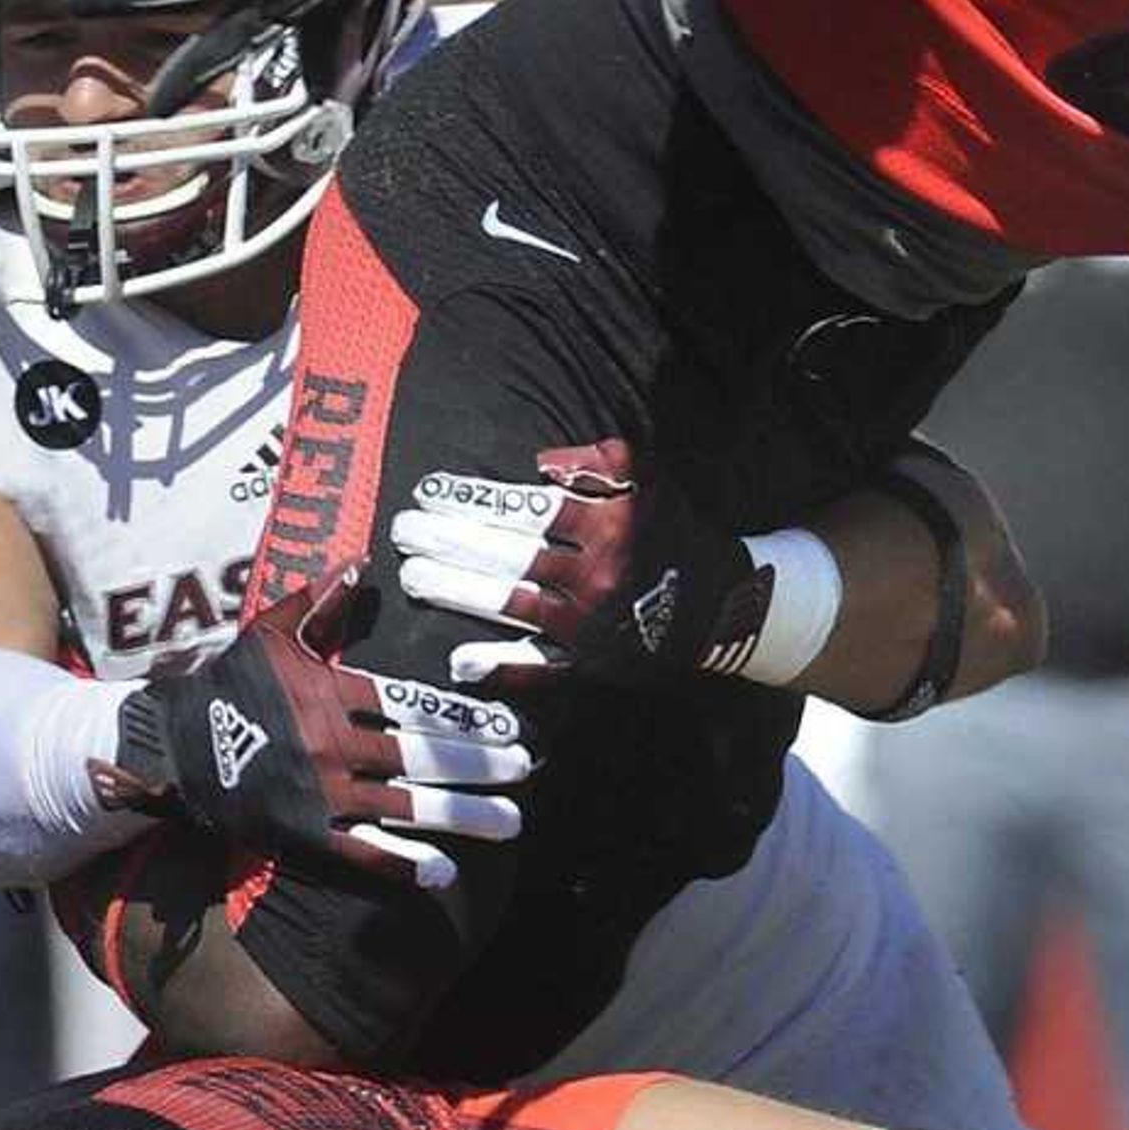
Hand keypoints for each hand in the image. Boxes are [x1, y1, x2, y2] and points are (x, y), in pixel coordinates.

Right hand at [113, 568, 527, 883]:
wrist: (170, 744)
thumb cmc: (229, 684)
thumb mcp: (272, 633)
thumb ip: (323, 601)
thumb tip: (363, 561)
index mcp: (330, 693)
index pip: (412, 705)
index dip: (464, 718)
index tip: (508, 728)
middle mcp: (330, 744)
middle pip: (420, 756)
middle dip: (478, 766)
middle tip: (523, 771)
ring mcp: (317, 793)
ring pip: (402, 807)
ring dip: (461, 815)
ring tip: (509, 822)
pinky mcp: (300, 833)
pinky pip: (360, 853)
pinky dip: (403, 864)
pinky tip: (443, 872)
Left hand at [388, 438, 773, 686]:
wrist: (724, 606)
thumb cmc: (671, 534)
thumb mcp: (652, 483)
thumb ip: (602, 461)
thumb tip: (540, 464)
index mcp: (613, 524)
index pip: (531, 507)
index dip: (476, 499)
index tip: (430, 490)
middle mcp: (602, 573)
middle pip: (512, 555)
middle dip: (450, 541)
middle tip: (403, 530)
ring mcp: (595, 623)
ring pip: (514, 604)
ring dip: (458, 591)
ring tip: (413, 575)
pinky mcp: (594, 663)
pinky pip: (541, 668)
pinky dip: (501, 665)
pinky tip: (459, 661)